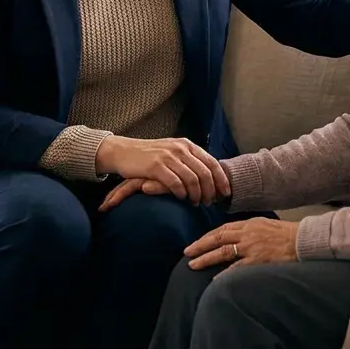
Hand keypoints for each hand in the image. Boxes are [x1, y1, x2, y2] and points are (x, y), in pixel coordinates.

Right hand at [94, 135, 230, 205]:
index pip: (211, 162)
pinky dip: (181, 193)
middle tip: (209, 203)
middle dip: (210, 191)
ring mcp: (168, 156)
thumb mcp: (172, 152)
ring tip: (195, 203)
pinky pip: (176, 183)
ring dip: (196, 194)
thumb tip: (209, 176)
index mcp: (187, 145)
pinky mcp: (156, 166)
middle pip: (205, 173)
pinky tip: (181, 198)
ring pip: (192, 179)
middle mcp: (180, 149)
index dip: (221, 179)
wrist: (124, 151)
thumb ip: (189, 160)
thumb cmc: (150, 156)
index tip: (225, 193)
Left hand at [184, 218, 298, 270]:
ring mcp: (251, 247)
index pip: (224, 228)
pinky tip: (214, 280)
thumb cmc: (288, 234)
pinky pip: (236, 268)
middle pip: (218, 237)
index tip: (198, 242)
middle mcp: (247, 233)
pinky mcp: (257, 260)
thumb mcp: (267, 225)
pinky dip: (224, 273)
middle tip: (187, 252)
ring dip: (206, 258)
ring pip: (223, 251)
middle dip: (200, 245)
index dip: (208, 236)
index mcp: (250, 224)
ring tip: (193, 265)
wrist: (303, 240)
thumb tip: (239, 237)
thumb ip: (252, 230)